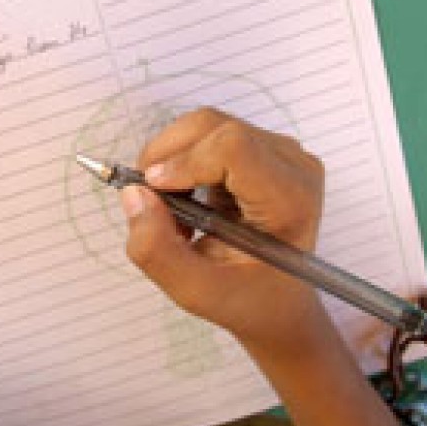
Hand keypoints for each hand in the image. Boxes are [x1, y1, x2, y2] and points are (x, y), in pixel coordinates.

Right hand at [120, 108, 329, 353]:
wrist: (278, 300)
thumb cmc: (246, 299)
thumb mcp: (194, 291)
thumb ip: (156, 249)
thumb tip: (133, 193)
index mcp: (290, 202)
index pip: (234, 148)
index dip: (184, 162)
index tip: (154, 192)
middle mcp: (293, 166)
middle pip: (214, 127)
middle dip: (168, 158)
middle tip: (153, 204)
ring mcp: (281, 153)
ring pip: (206, 125)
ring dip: (172, 161)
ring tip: (171, 209)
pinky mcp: (264, 148)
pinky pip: (209, 134)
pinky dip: (182, 160)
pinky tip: (186, 198)